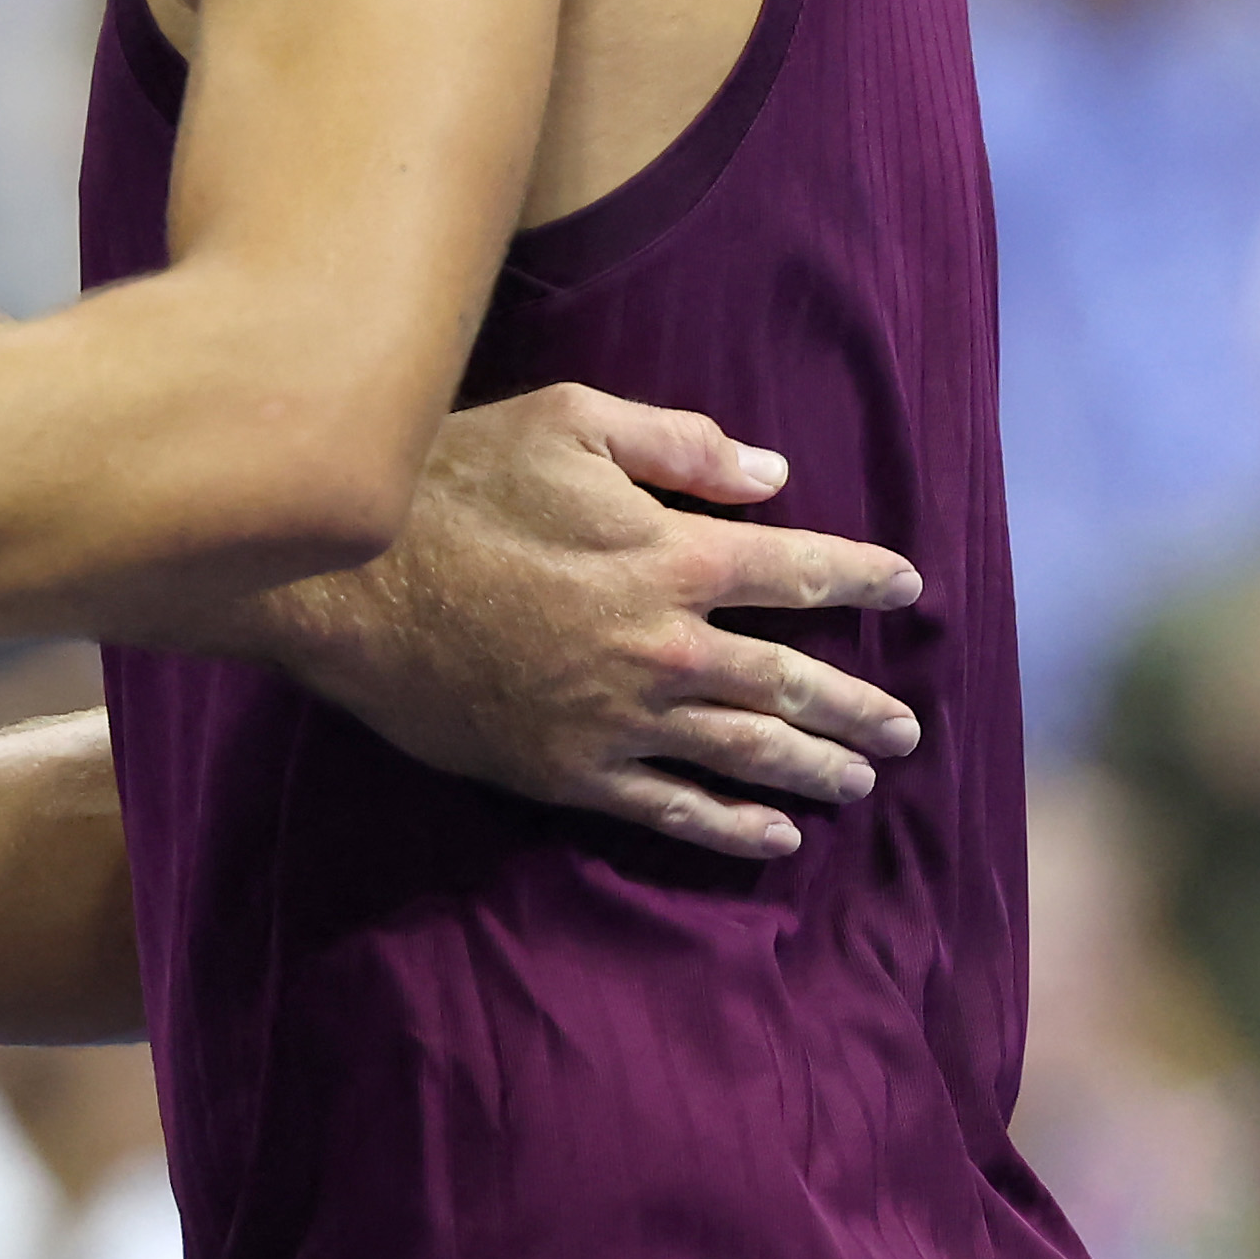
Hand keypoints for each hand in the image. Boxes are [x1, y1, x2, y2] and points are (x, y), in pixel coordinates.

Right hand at [247, 383, 920, 860]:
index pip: (802, 571)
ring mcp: (620, 720)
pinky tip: (775, 836)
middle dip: (860, 706)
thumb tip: (773, 474)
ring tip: (864, 779)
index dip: (863, 579)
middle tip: (908, 727)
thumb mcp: (567, 421)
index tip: (910, 588)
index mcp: (674, 555)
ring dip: (817, 769)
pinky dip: (733, 828)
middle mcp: (665, 647)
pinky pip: (673, 811)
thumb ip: (678, 443)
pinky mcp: (570, 773)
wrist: (349, 583)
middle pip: (793, 683)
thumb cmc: (454, 485)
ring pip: (748, 754)